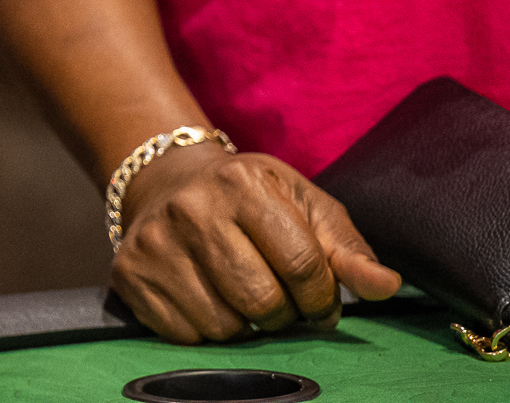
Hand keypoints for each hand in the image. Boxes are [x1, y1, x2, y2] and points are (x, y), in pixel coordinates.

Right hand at [111, 145, 401, 342]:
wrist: (167, 179)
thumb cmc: (248, 198)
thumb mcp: (303, 206)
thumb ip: (347, 250)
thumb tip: (386, 286)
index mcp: (242, 184)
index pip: (302, 266)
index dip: (321, 298)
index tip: (318, 299)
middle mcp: (191, 208)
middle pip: (261, 303)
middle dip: (283, 314)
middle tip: (277, 298)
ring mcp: (154, 242)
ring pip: (223, 326)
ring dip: (244, 324)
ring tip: (239, 294)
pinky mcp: (129, 272)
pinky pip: (185, 335)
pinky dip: (204, 328)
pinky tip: (204, 296)